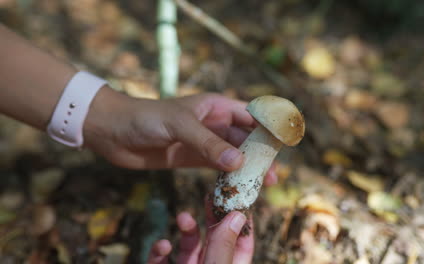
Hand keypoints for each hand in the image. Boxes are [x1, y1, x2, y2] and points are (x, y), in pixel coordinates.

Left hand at [84, 89, 276, 182]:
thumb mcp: (179, 126)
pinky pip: (217, 169)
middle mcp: (215, 124)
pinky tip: (237, 188)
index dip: (269, 129)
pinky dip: (228, 178)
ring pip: (233, 156)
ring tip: (260, 186)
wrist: (114, 132)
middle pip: (246, 140)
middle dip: (260, 156)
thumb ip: (208, 144)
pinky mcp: (193, 158)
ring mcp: (204, 142)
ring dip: (246, 169)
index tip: (285, 145)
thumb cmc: (146, 118)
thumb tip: (239, 163)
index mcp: (216, 106)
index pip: (251, 116)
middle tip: (272, 176)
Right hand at [147, 198, 253, 263]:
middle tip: (210, 196)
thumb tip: (237, 216)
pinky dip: (158, 251)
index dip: (242, 221)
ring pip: (188, 247)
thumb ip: (223, 246)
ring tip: (183, 216)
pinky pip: (160, 260)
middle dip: (212, 217)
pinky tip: (163, 245)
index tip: (238, 198)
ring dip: (186, 229)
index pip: (242, 245)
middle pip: (215, 240)